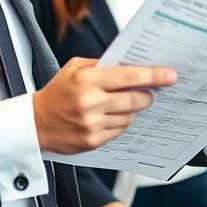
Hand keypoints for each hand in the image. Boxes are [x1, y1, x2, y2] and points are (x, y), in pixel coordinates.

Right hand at [33, 58, 176, 153]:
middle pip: (135, 100)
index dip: (154, 76)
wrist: (34, 124)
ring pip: (130, 117)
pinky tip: (110, 117)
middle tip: (150, 92)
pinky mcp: (93, 142)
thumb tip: (132, 65)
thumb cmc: (57, 92)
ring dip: (132, 110)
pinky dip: (121, 123)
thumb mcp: (74, 69)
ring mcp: (92, 125)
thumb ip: (102, 65)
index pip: (129, 77)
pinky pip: (120, 131)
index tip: (171, 75)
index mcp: (87, 81)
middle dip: (147, 95)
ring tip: (121, 104)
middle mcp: (90, 103)